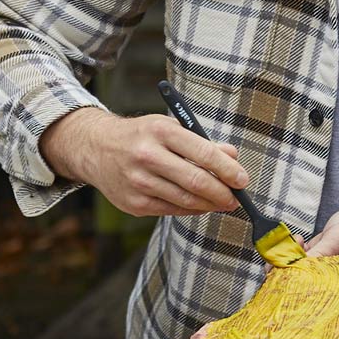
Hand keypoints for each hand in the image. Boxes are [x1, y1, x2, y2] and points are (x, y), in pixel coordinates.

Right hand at [40, 108, 250, 217]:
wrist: (96, 148)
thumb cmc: (142, 136)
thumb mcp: (170, 128)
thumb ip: (203, 143)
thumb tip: (233, 157)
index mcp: (160, 131)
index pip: (203, 153)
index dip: (227, 169)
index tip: (242, 180)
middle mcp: (147, 156)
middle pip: (195, 181)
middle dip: (222, 193)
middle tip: (236, 198)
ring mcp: (138, 182)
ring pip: (185, 200)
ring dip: (209, 204)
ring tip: (223, 203)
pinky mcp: (134, 203)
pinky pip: (171, 210)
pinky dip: (190, 209)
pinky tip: (200, 205)